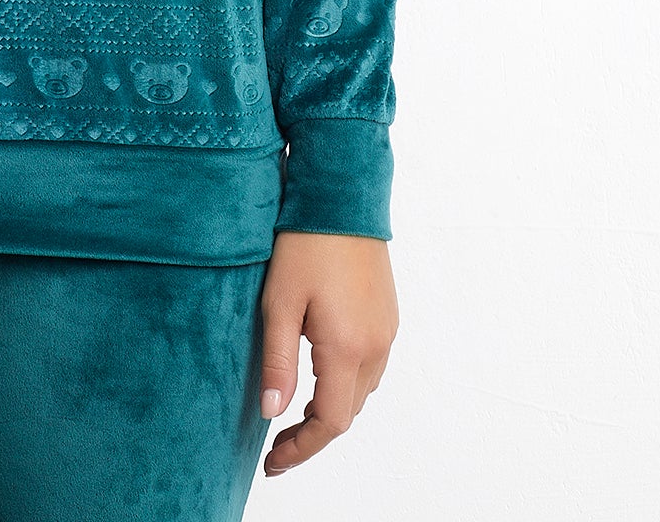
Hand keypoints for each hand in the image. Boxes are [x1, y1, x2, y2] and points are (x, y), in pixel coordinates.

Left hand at [258, 230, 398, 476]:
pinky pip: (371, 365)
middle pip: (348, 411)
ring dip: (332, 408)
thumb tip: (271, 413)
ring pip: (362, 391)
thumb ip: (277, 362)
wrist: (342, 197)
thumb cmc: (304, 244)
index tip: (273, 462)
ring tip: (295, 413)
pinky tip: (321, 373)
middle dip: (313, 433)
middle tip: (276, 443)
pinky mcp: (388, 315)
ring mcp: (386, 331)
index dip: (302, 448)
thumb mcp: (279, 302)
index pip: (330, 422)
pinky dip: (346, 382)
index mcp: (347, 348)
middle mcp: (376, 346)